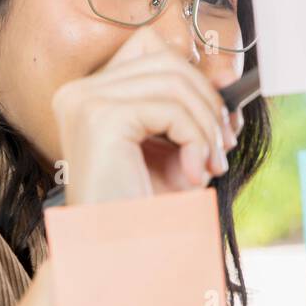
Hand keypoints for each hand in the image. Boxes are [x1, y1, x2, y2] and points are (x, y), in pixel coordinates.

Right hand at [51, 23, 240, 204]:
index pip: (153, 52)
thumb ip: (189, 112)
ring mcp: (86, 102)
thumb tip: (226, 83)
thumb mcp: (171, 150)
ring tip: (210, 168)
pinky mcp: (101, 119)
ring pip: (174, 83)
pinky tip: (194, 175)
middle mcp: (79, 92)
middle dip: (208, 104)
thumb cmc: (142, 207)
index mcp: (89, 94)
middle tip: (222, 150)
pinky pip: (171, 110)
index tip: (217, 124)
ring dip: (206, 127)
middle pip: (168, 62)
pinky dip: (195, 141)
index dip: (194, 79)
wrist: (116, 254)